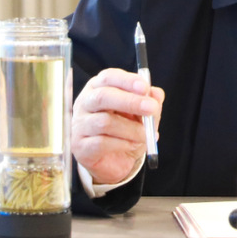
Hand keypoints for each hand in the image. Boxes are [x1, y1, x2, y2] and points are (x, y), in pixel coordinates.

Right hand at [71, 68, 164, 185]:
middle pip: (103, 96)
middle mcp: (85, 103)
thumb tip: (156, 94)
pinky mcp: (80, 146)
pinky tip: (133, 145)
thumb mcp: (141, 114)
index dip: (127, 81)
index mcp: (98, 88)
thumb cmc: (126, 130)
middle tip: (151, 108)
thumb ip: (149, 102)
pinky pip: (102, 143)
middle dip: (130, 101)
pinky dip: (123, 144)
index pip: (108, 77)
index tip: (145, 88)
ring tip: (146, 135)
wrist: (114, 160)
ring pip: (105, 122)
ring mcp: (80, 125)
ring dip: (131, 129)